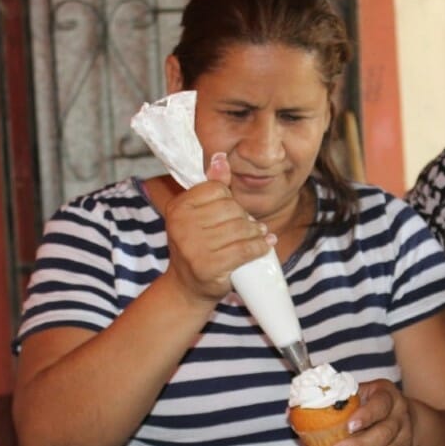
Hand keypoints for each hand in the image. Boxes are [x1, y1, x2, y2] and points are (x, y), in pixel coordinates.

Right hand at [160, 153, 272, 303]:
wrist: (187, 288)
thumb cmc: (196, 248)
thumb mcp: (198, 215)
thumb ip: (211, 187)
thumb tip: (221, 157)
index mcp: (178, 207)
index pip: (217, 190)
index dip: (231, 199)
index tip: (234, 211)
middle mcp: (182, 226)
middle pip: (231, 209)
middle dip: (246, 217)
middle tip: (252, 227)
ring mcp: (194, 247)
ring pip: (241, 229)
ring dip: (257, 233)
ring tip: (260, 235)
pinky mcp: (209, 266)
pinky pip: (245, 249)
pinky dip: (260, 247)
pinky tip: (266, 245)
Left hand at [321, 380, 413, 445]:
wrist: (398, 417)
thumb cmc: (367, 402)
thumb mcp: (355, 393)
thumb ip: (328, 400)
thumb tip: (290, 411)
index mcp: (388, 396)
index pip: (380, 405)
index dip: (366, 416)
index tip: (348, 427)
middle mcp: (400, 419)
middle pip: (383, 436)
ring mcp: (403, 441)